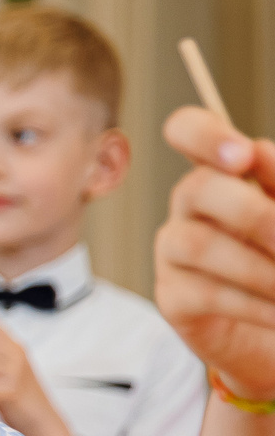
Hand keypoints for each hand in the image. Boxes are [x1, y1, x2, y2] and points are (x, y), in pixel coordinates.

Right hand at [157, 106, 274, 398]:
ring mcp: (174, 251)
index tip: (244, 158)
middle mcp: (191, 205)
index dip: (204, 135)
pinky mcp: (174, 297)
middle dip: (254, 215)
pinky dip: (253, 304)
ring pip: (198, 245)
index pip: (188, 131)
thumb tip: (262, 154)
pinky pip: (204, 293)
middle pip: (196, 188)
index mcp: (225, 171)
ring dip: (260, 269)